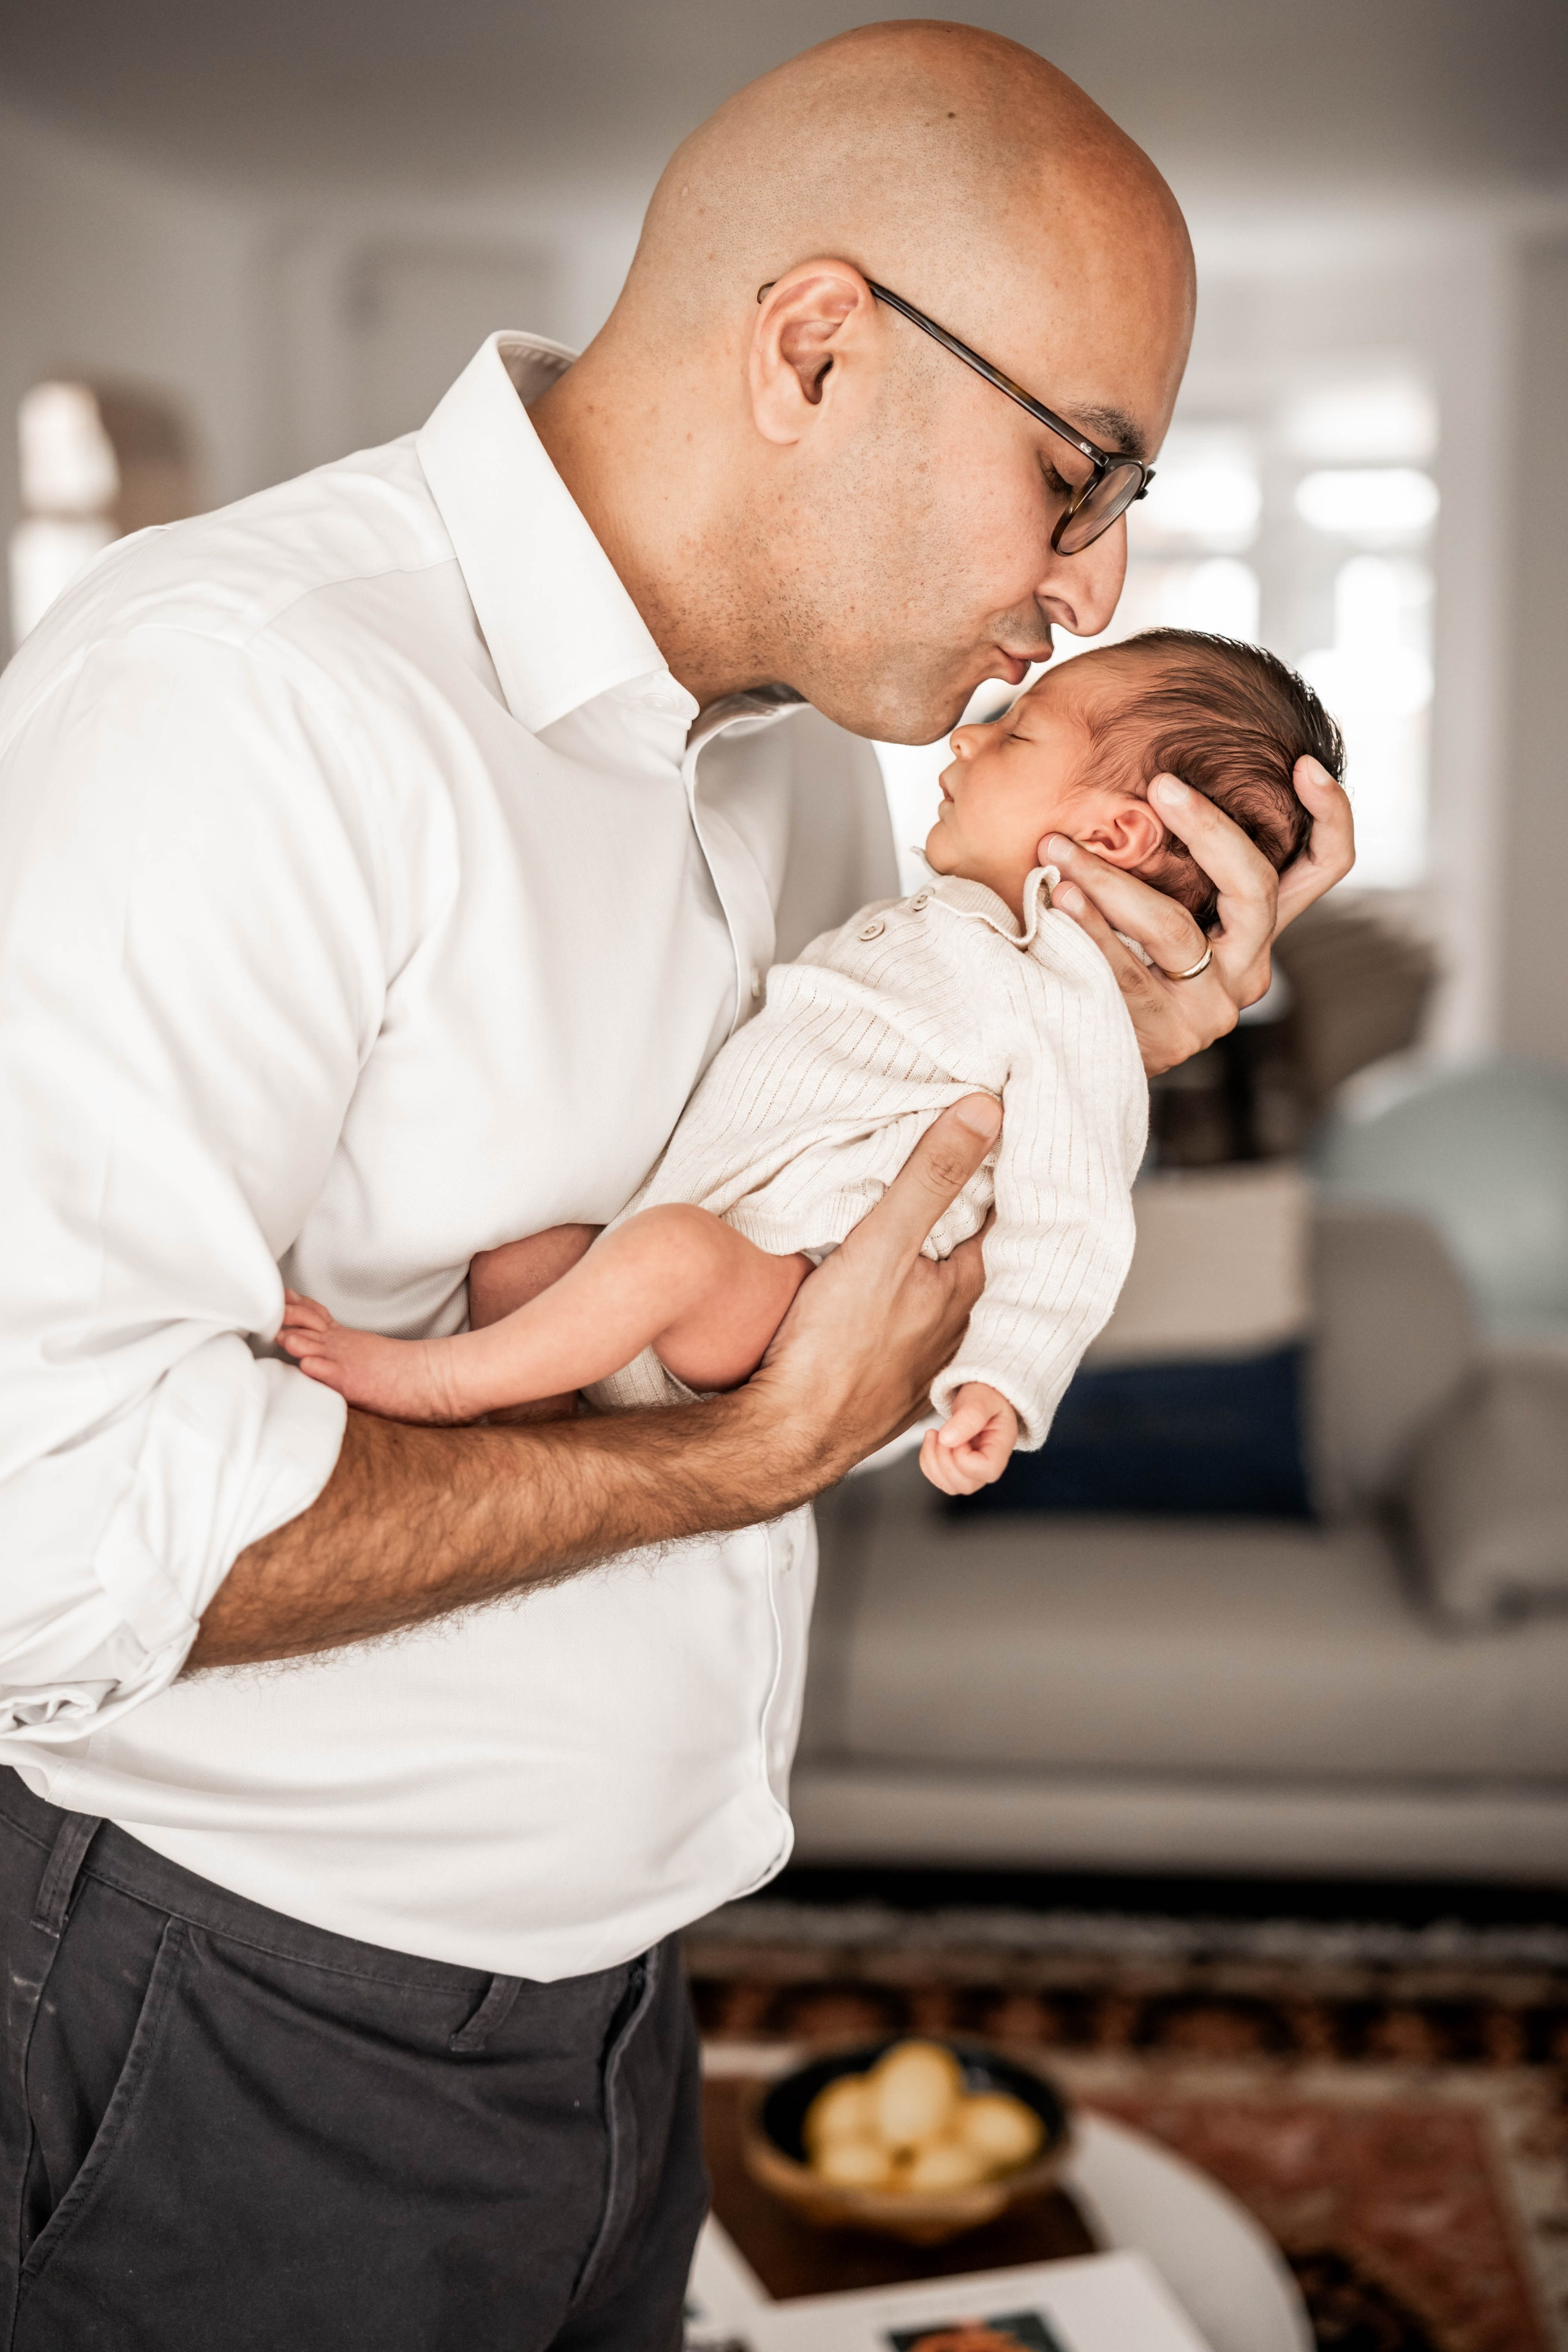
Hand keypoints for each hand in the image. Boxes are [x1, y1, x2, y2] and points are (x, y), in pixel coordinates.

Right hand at [737, 1094, 1000, 1489]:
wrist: (788, 1437)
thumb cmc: (834, 1349)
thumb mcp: (885, 1243)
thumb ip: (932, 1177)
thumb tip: (986, 1111)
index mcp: (966, 1291)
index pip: (999, 1221)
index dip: (995, 1181)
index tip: (994, 1142)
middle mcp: (958, 1333)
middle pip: (972, 1262)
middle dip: (966, 1225)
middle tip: (961, 1178)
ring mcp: (926, 1368)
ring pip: (942, 1304)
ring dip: (937, 1273)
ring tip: (924, 1236)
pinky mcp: (891, 1392)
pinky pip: (912, 1341)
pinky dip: (909, 1315)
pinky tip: (889, 1306)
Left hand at [920, 1382, 1017, 1494]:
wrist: (981, 1397)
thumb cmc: (986, 1396)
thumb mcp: (981, 1399)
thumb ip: (969, 1417)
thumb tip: (947, 1439)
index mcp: (1001, 1449)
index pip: (986, 1470)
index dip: (963, 1456)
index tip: (956, 1434)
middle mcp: (989, 1466)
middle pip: (965, 1485)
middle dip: (943, 1459)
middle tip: (939, 1432)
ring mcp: (973, 1472)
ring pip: (950, 1486)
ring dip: (932, 1461)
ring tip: (933, 1434)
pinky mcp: (958, 1470)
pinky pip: (938, 1479)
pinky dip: (927, 1461)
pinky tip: (932, 1441)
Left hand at [1039, 755, 1353, 1075]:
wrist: (1086, 1052)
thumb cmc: (1119, 953)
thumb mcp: (1156, 902)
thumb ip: (1168, 853)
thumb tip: (1149, 764)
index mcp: (1258, 926)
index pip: (1324, 867)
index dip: (1330, 814)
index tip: (1302, 763)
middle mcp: (1250, 964)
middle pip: (1255, 887)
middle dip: (1209, 828)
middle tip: (1162, 785)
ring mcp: (1213, 1004)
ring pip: (1175, 928)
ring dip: (1111, 880)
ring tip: (1057, 848)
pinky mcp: (1170, 1034)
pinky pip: (1128, 972)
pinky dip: (1088, 928)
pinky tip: (1056, 898)